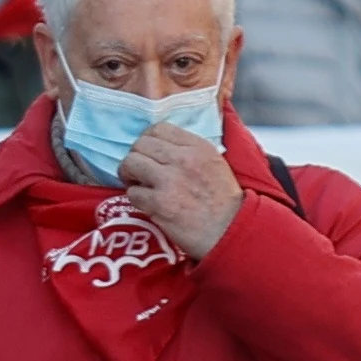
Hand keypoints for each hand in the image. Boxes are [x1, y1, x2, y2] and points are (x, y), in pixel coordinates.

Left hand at [118, 117, 242, 257]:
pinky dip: (136, 199)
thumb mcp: (214, 163)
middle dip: (135, 158)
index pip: (158, 128)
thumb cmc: (224, 201)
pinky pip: (132, 193)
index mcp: (197, 147)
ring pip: (130, 164)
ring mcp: (169, 181)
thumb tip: (161, 148)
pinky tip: (146, 204)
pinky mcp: (159, 204)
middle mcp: (182, 159)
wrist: (231, 231)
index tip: (148, 153)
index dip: (147, 140)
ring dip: (129, 176)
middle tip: (138, 172)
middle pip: (140, 145)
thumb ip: (189, 151)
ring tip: (138, 185)